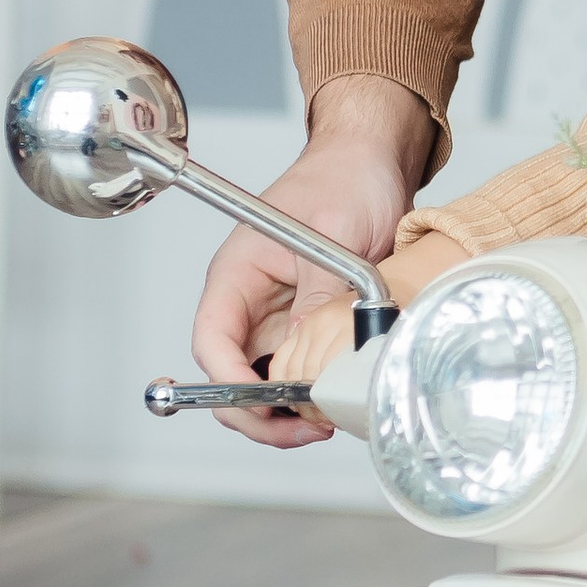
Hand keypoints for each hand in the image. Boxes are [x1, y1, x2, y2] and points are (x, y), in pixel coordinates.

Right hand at [190, 74, 432, 445]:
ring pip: (264, 378)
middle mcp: (250, 298)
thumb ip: (320, 296)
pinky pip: (298, 365)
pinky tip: (334, 395)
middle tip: (303, 428)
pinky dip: (311, 387)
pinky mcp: (307, 320)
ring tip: (323, 418)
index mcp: (237, 272)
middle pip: (232, 372)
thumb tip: (312, 355)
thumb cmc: (344, 178)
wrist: (374, 159)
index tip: (263, 405)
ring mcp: (278, 313)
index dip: (228, 382)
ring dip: (287, 406)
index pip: (213, 340)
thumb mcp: (334, 235)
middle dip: (260, 411)